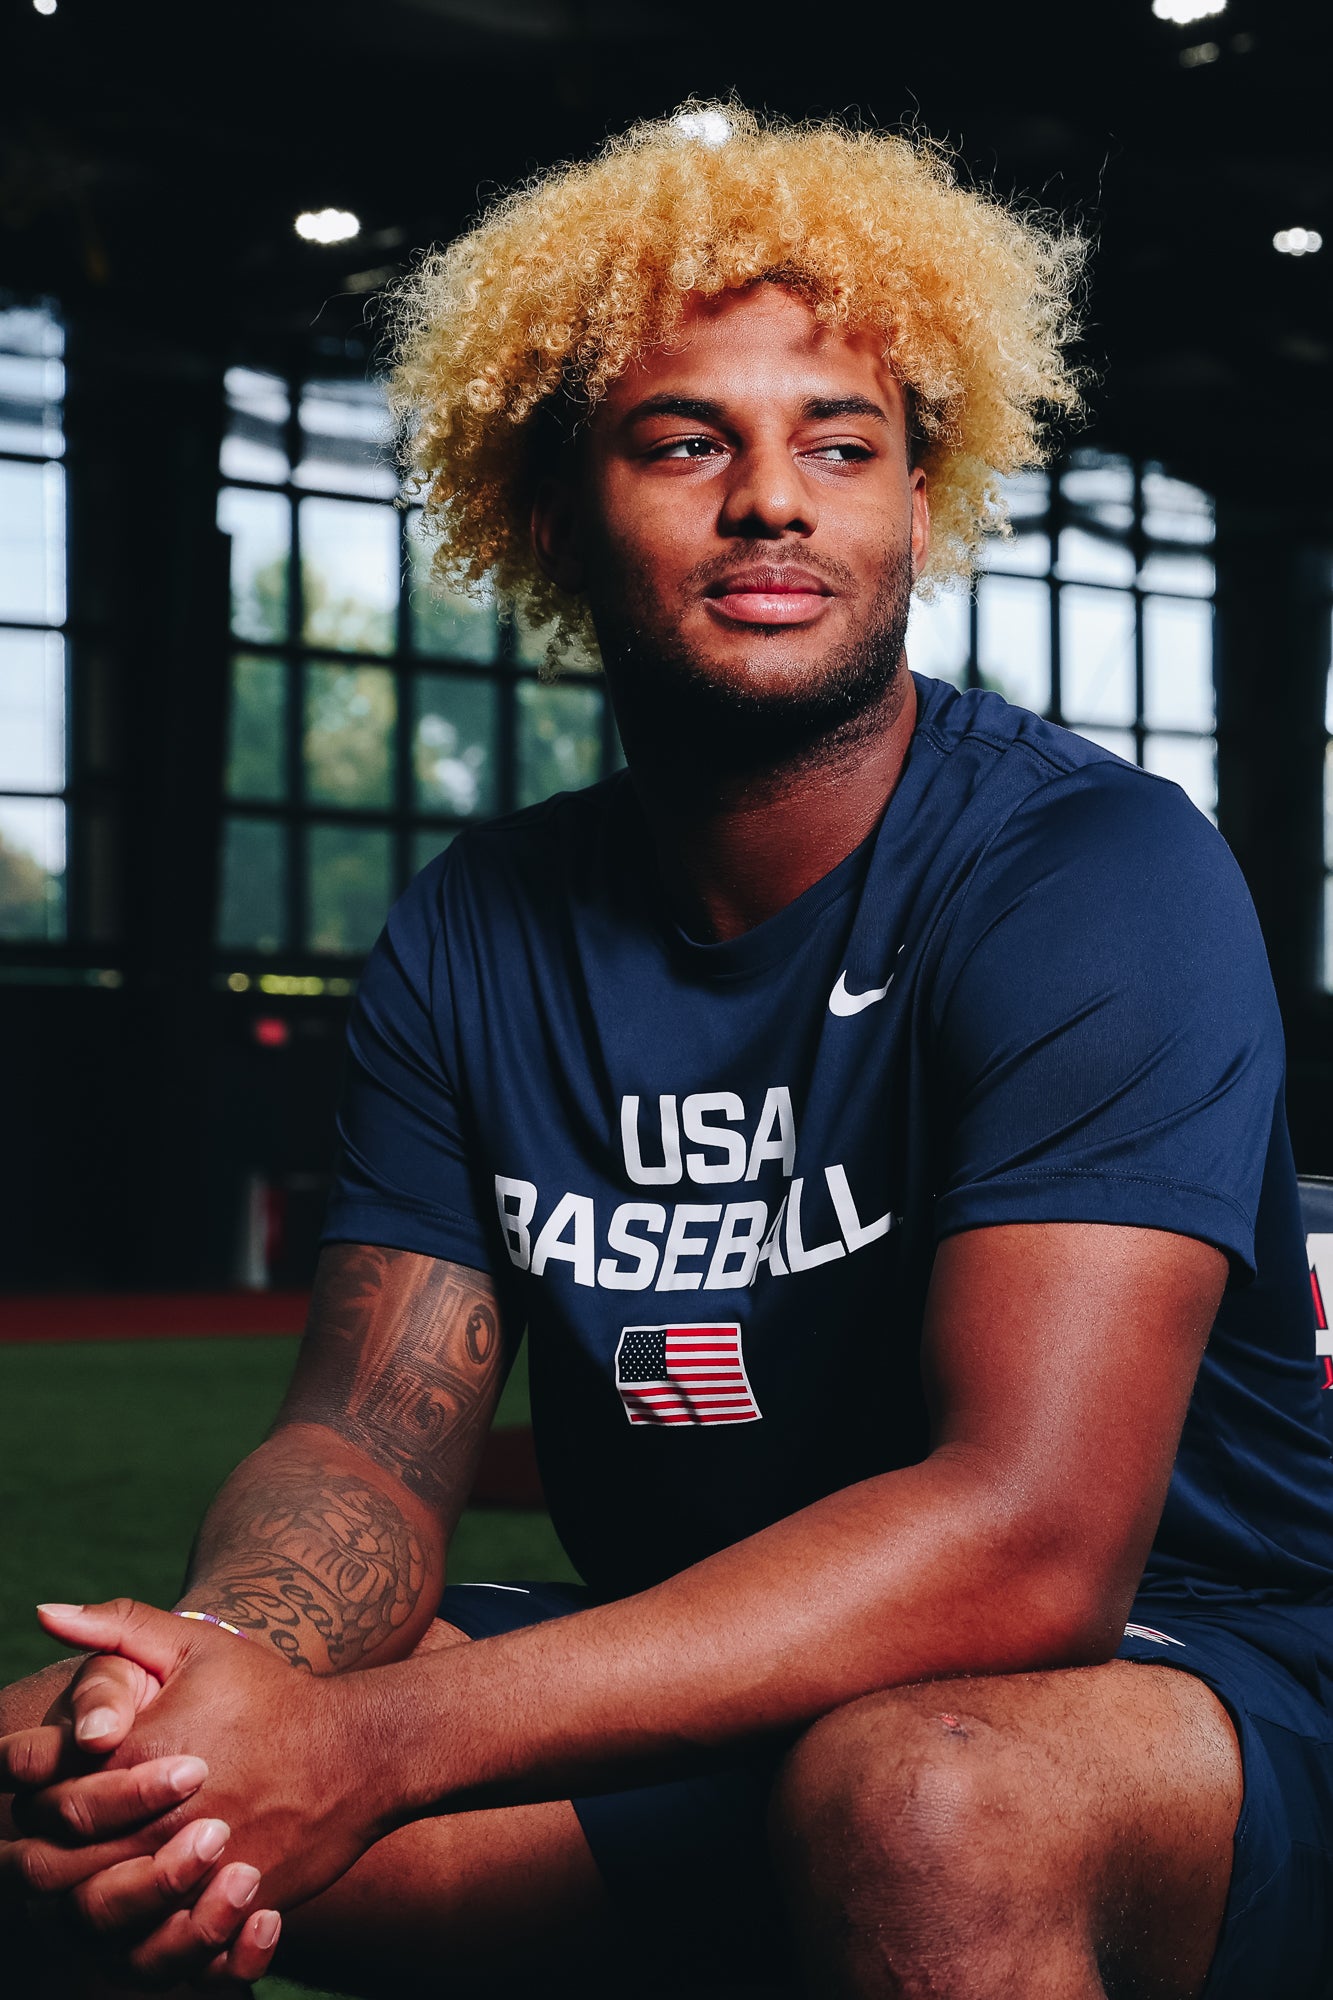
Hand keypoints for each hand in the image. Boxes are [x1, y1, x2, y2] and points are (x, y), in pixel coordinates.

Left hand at [2, 1599, 382, 1985]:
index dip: (26, 1789)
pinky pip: (151, 1952)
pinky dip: (133, 1941)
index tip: (39, 1780)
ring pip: (92, 1917)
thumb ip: (116, 1628)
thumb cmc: (268, 1694)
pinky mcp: (220, 1913)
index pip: (39, 1794)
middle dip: (40, 1852)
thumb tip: (45, 1612)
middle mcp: (155, 1820)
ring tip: (96, 1869)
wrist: (355, 1752)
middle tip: (61, 1834)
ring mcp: (190, 1873)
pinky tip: (138, 1910)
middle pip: (51, 1865)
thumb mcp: (195, 1645)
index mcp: (134, 1754)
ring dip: (81, 1897)